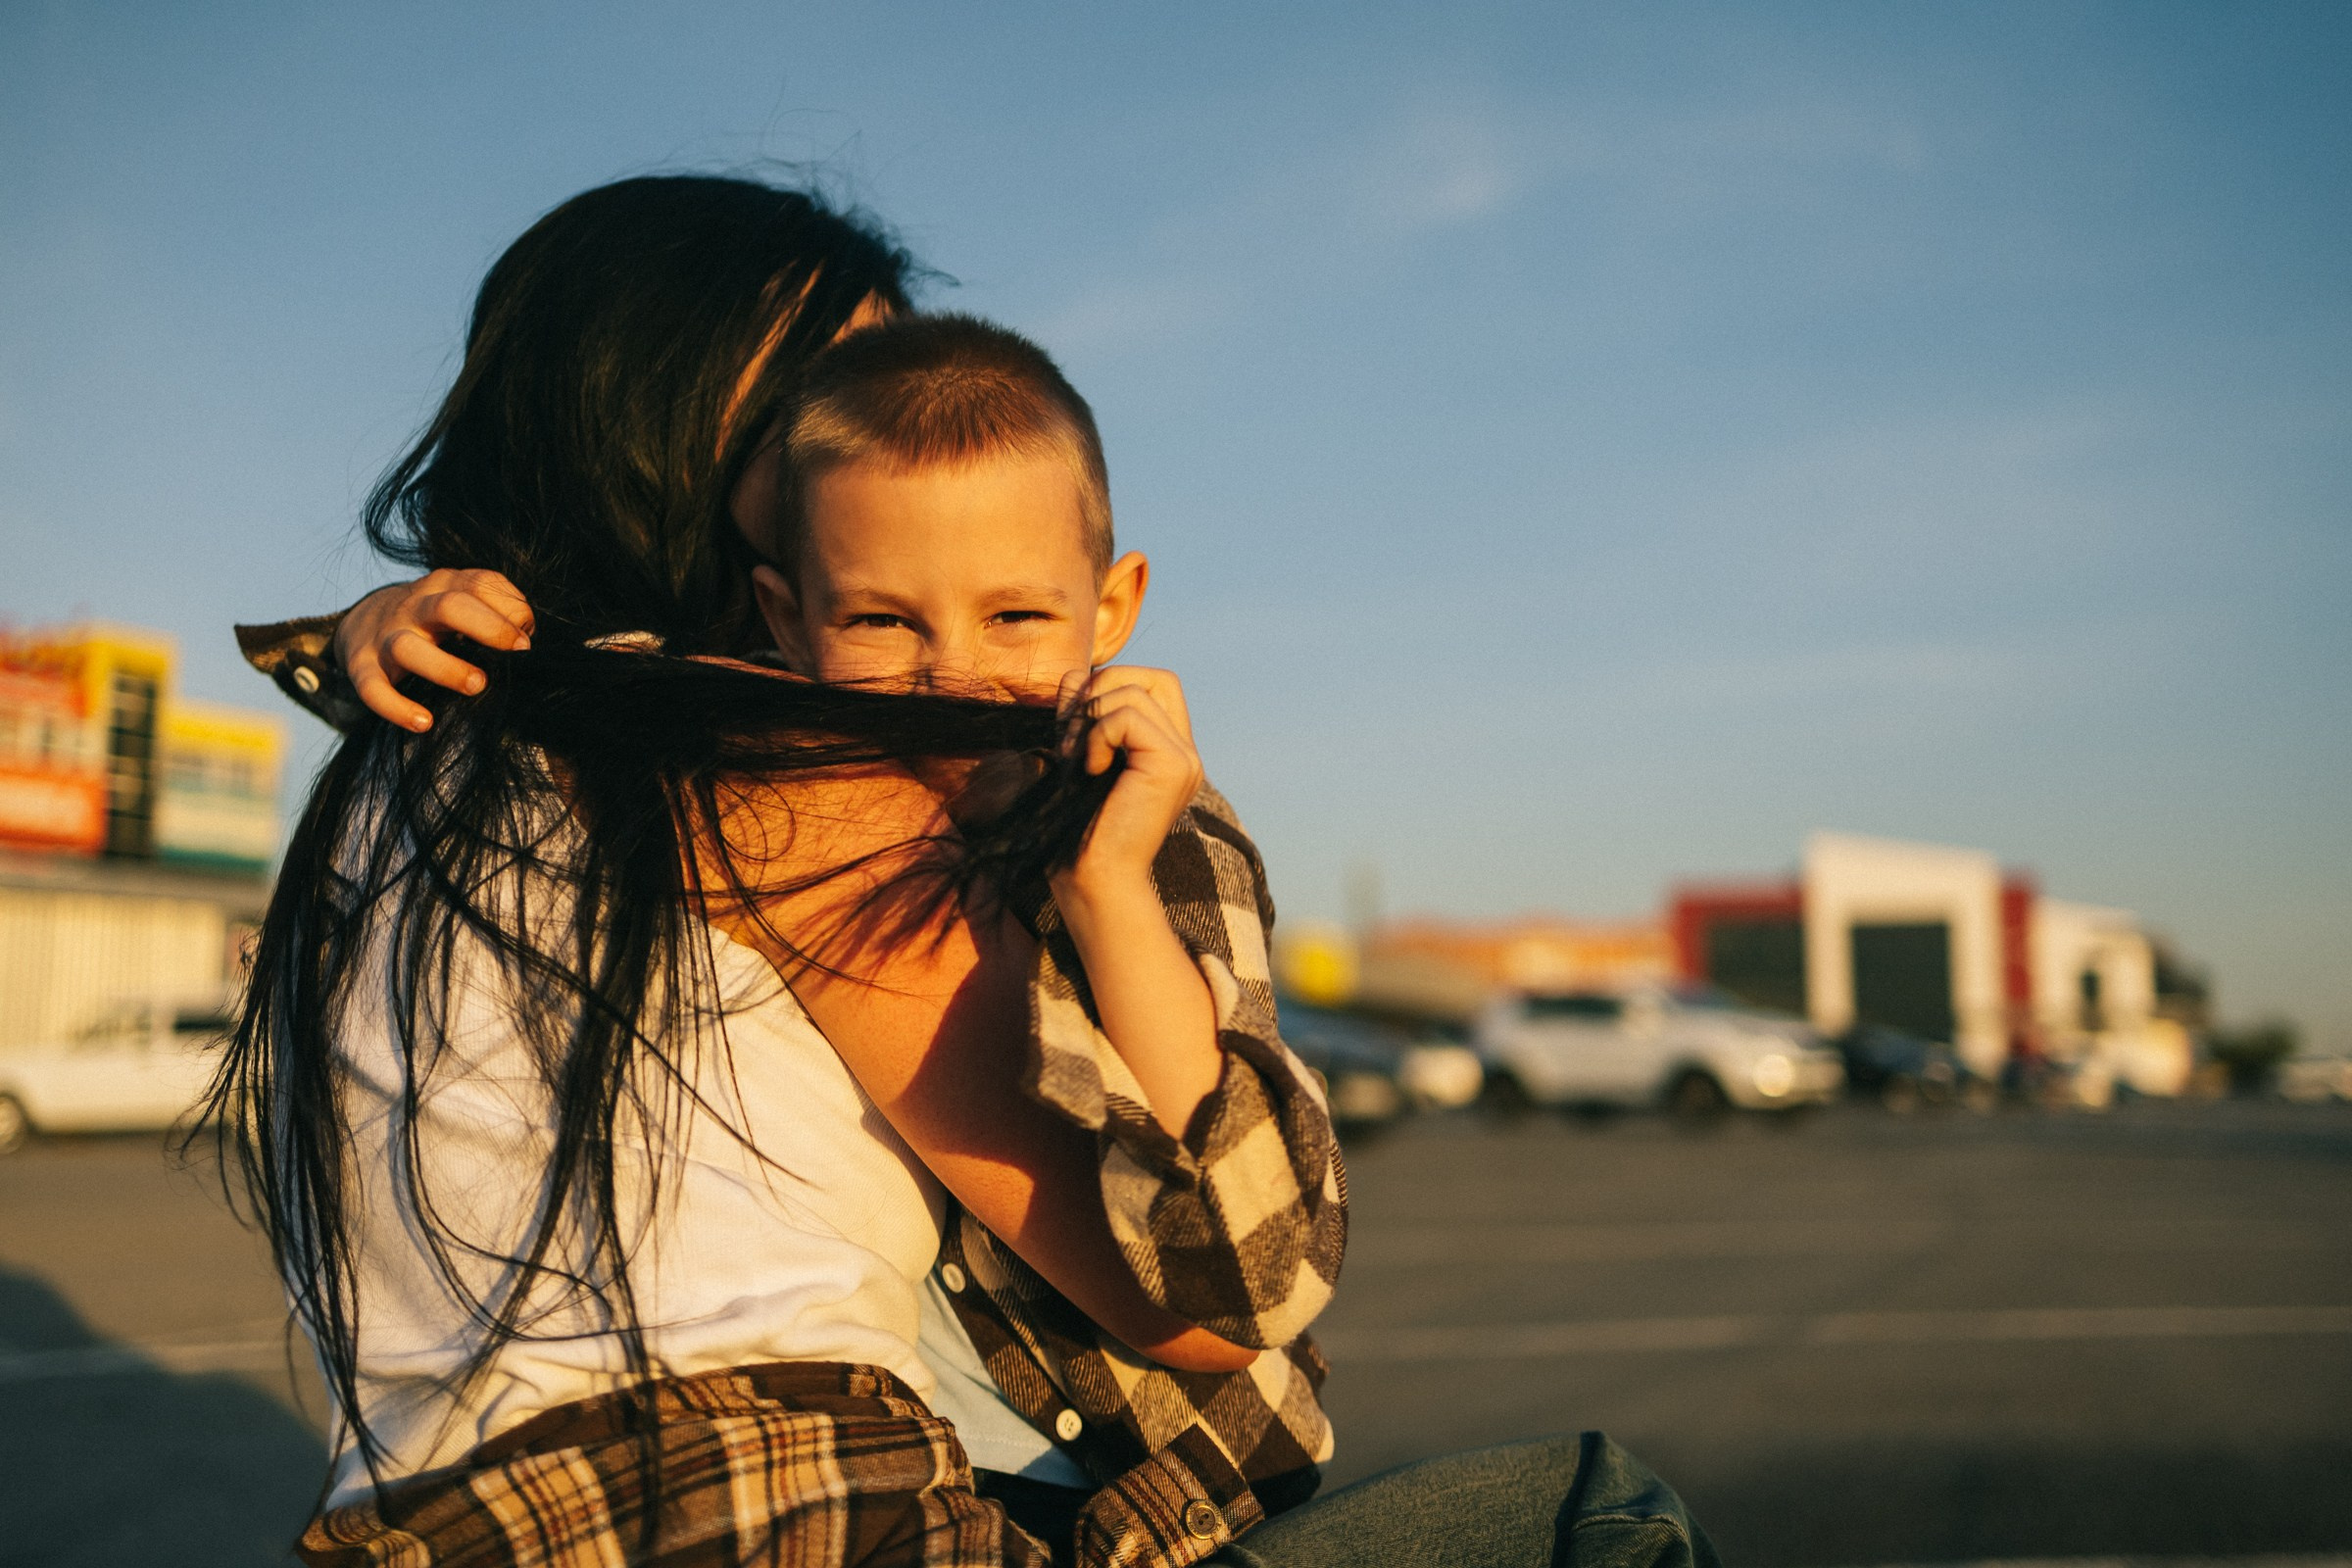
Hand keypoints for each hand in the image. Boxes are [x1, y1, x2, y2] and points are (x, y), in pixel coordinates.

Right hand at [337, 569, 534, 730]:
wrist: (361, 620)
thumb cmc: (432, 619)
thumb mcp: (461, 601)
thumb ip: (498, 610)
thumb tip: (527, 634)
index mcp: (445, 586)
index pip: (479, 584)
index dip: (510, 608)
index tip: (528, 639)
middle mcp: (415, 607)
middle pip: (449, 606)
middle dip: (488, 627)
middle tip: (519, 650)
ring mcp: (386, 636)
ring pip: (408, 647)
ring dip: (445, 668)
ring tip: (477, 685)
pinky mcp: (361, 667)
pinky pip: (373, 688)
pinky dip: (395, 707)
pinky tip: (424, 722)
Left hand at [1054, 666, 1203, 897]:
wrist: (1092, 880)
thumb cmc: (1077, 830)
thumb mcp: (1076, 757)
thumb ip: (1081, 715)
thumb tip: (1075, 674)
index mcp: (1168, 752)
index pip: (1151, 682)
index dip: (1107, 687)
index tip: (1074, 730)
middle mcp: (1185, 753)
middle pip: (1149, 676)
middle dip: (1099, 692)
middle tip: (1073, 741)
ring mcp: (1186, 758)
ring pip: (1133, 691)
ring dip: (1089, 719)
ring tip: (1078, 761)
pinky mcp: (1175, 765)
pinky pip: (1127, 714)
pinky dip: (1097, 734)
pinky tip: (1090, 771)